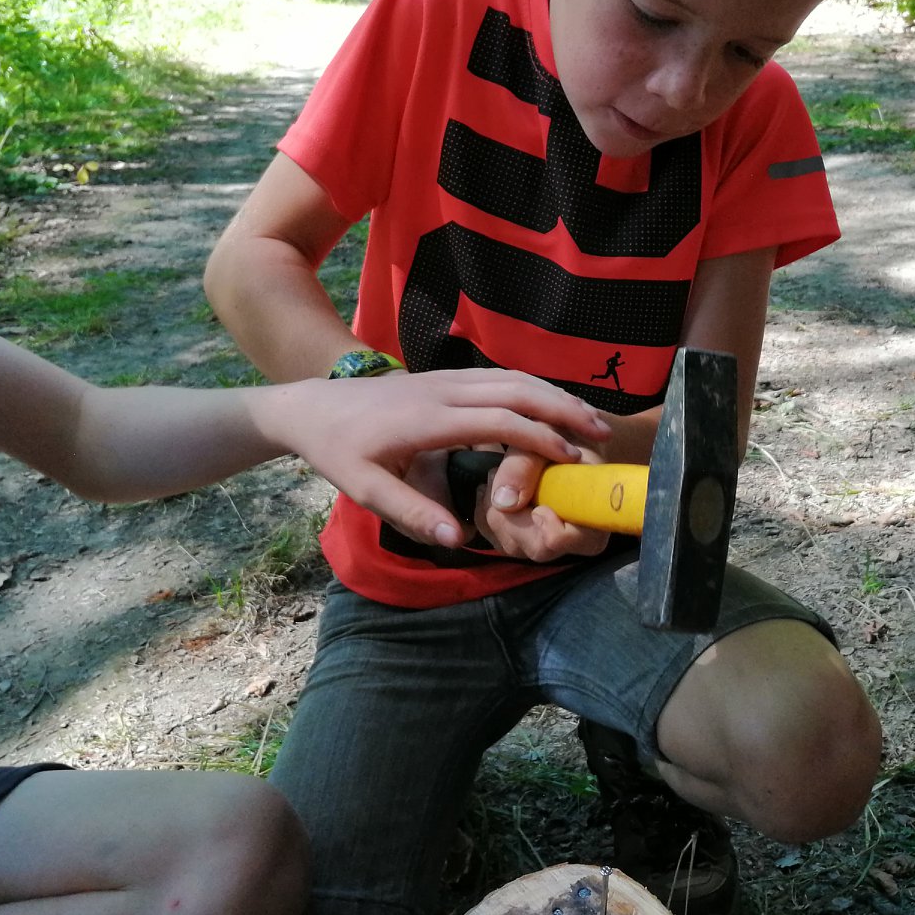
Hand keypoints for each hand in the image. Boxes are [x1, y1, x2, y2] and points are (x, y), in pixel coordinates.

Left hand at [288, 369, 608, 547]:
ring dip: (554, 394)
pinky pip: (499, 376)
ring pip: (512, 377)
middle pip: (516, 389)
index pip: (498, 421)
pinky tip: (553, 404)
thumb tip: (461, 537)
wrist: (311, 407)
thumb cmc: (339, 452)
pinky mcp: (444, 377)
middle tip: (602, 432)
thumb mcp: (366, 490)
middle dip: (563, 408)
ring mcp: (444, 378)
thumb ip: (413, 514)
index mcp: (428, 419)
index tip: (572, 458)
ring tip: (590, 418)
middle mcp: (443, 390)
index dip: (538, 438)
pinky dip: (533, 387)